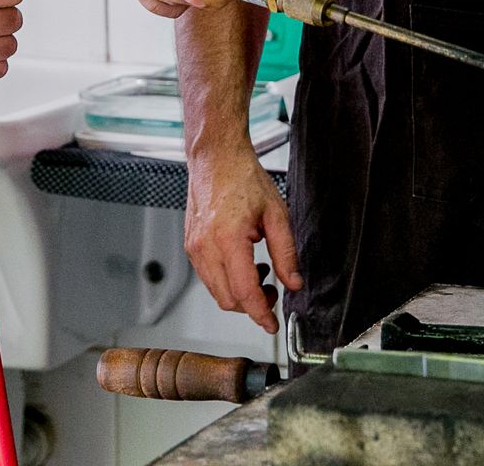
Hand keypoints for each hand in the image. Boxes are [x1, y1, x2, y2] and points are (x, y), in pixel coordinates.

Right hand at [185, 146, 302, 332]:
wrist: (215, 158)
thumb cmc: (243, 178)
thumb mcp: (276, 214)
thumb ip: (286, 253)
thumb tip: (293, 283)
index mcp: (228, 239)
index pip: (244, 293)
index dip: (261, 314)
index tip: (271, 325)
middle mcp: (205, 247)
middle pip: (228, 300)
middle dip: (252, 305)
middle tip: (273, 292)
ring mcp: (194, 247)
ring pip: (216, 292)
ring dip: (239, 293)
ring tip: (260, 271)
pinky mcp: (190, 245)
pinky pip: (208, 277)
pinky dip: (226, 280)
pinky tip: (243, 263)